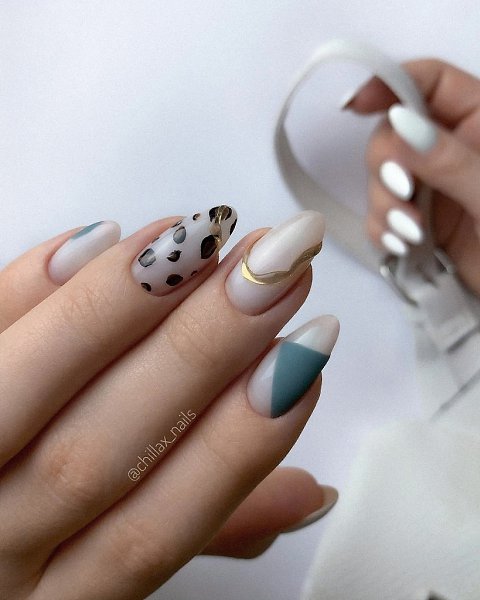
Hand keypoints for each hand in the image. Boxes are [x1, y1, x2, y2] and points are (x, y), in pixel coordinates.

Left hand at [0, 208, 337, 598]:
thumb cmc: (33, 557)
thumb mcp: (111, 571)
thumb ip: (204, 525)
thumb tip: (309, 493)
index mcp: (58, 598)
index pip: (159, 528)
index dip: (239, 445)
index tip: (302, 359)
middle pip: (100, 453)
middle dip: (200, 354)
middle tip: (269, 273)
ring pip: (32, 395)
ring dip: (125, 308)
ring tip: (201, 242)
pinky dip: (27, 286)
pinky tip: (98, 238)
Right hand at [346, 59, 479, 296]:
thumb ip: (450, 160)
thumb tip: (401, 124)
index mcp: (477, 122)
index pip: (430, 82)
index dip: (390, 83)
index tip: (355, 106)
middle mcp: (446, 148)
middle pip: (390, 134)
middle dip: (386, 166)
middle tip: (403, 192)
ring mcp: (428, 186)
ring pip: (379, 178)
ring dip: (384, 205)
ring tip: (411, 234)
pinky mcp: (413, 221)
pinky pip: (378, 217)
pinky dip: (381, 231)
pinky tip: (401, 246)